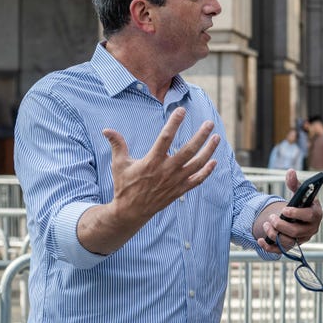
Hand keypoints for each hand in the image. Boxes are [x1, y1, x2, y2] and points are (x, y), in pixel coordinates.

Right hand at [78, 107, 219, 254]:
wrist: (130, 212)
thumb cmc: (124, 185)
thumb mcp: (119, 164)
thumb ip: (117, 145)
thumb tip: (106, 130)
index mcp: (152, 161)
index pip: (166, 138)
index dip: (174, 123)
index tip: (181, 110)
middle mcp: (166, 170)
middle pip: (189, 150)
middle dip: (201, 136)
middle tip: (209, 123)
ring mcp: (175, 181)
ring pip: (197, 164)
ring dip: (209, 150)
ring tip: (217, 137)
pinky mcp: (179, 190)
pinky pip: (197, 180)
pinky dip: (207, 171)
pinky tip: (214, 161)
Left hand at [258, 169, 322, 252]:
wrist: (298, 217)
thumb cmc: (300, 203)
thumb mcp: (298, 192)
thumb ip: (294, 183)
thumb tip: (290, 171)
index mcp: (316, 214)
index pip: (309, 216)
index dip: (297, 214)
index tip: (284, 210)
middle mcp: (311, 229)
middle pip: (296, 232)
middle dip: (281, 225)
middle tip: (271, 217)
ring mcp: (302, 239)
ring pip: (288, 241)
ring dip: (274, 234)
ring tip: (266, 224)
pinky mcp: (292, 246)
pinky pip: (281, 251)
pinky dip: (269, 247)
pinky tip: (260, 240)